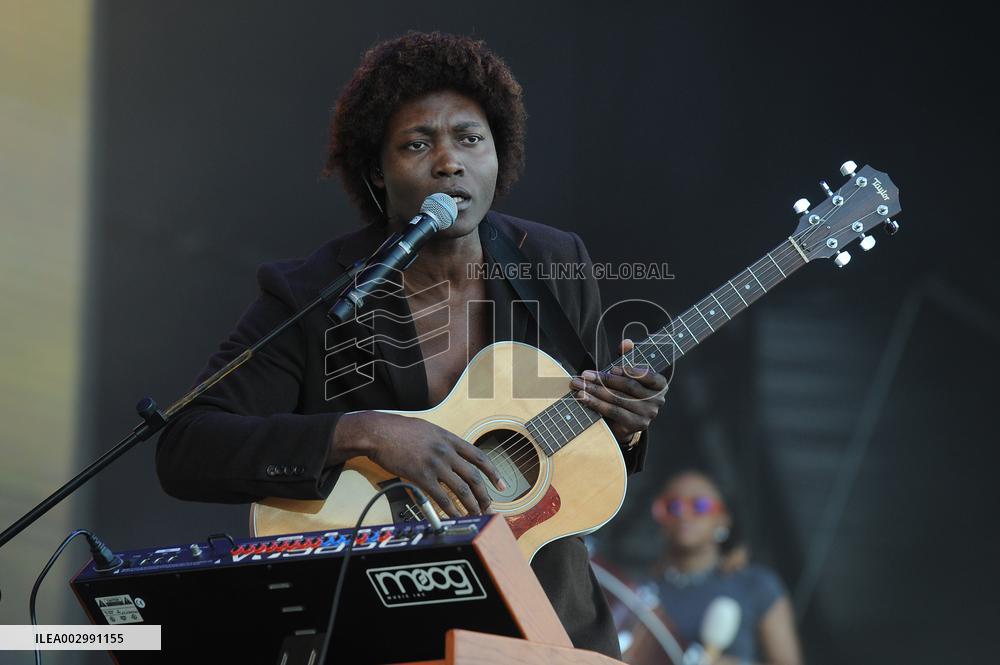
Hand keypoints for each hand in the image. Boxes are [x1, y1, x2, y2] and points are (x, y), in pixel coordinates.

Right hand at [335, 411, 506, 517]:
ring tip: (477, 515)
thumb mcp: (429, 429)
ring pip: (462, 490)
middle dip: (485, 495)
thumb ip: (444, 442)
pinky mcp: (422, 477)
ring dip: (472, 506)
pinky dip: (452, 510)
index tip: (502, 485)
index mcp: (450, 439)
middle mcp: (447, 452)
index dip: (493, 473)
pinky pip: (442, 498)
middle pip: (474, 477)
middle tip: (489, 507)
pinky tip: (456, 517)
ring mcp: (436, 465)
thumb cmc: (400, 430)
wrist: (379, 432)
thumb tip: (453, 455)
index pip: (480, 457)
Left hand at [568, 339, 666, 443]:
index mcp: (660, 385)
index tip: (611, 369)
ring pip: (618, 399)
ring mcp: (648, 414)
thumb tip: (627, 342)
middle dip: (604, 380)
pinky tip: (584, 398)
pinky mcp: (636, 425)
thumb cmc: (625, 392)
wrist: (623, 420)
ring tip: (580, 385)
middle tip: (585, 375)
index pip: (648, 376)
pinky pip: (613, 411)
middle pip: (629, 387)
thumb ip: (627, 357)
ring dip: (596, 391)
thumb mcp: (627, 373)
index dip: (630, 371)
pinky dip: (596, 404)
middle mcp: (657, 400)